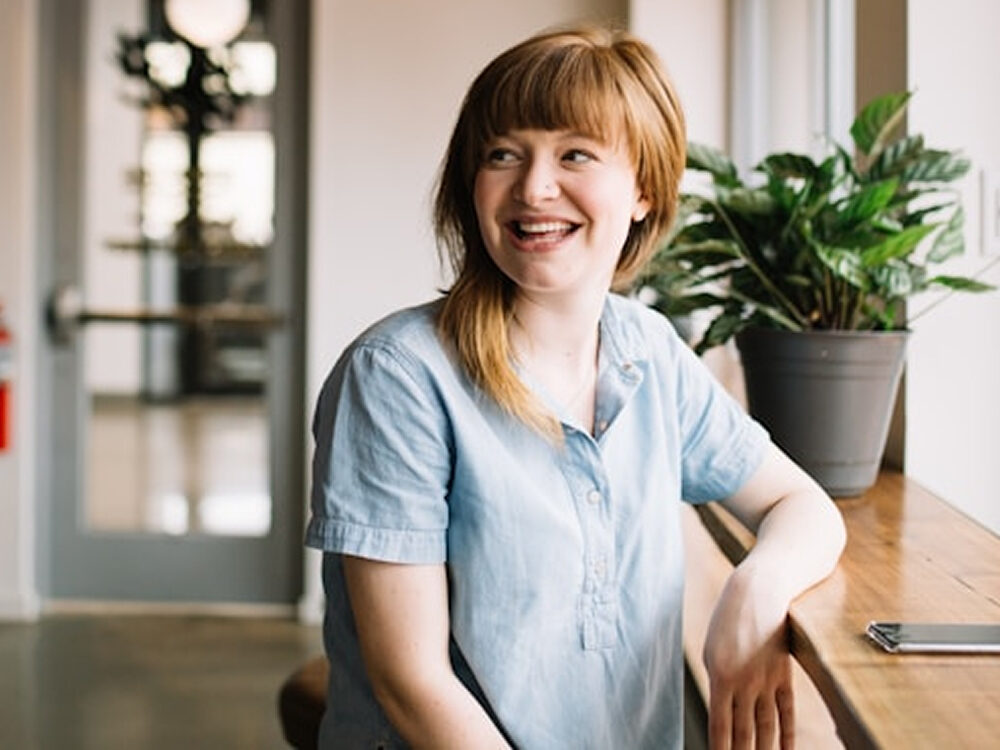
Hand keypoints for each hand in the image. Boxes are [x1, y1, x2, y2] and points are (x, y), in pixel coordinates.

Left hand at [702, 565, 794, 749]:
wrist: (759, 591)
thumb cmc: (728, 620)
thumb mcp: (712, 650)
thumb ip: (718, 683)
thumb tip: (721, 712)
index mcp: (720, 677)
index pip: (720, 727)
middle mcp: (744, 683)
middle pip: (744, 733)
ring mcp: (767, 681)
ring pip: (766, 728)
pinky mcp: (784, 676)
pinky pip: (786, 713)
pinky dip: (787, 737)